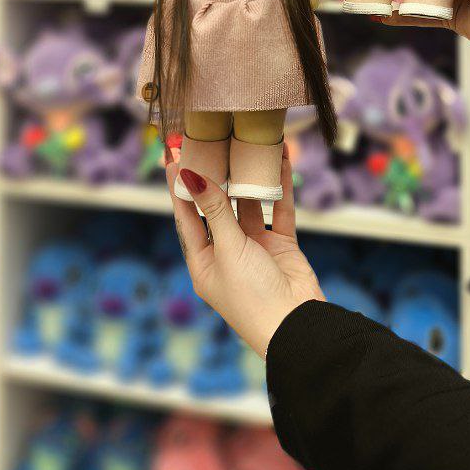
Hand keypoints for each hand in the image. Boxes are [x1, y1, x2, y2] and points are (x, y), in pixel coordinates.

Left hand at [167, 151, 322, 358]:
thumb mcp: (227, 249)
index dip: (180, 189)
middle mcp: (227, 253)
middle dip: (215, 177)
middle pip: (217, 207)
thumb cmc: (252, 297)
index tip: (173, 158)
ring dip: (248, 179)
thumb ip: (213, 210)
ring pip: (249, 205)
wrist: (296, 326)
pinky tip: (279, 163)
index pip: (186, 218)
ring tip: (244, 146)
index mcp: (204, 263)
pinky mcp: (281, 246)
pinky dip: (279, 187)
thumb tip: (190, 176)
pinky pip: (278, 210)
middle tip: (209, 143)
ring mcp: (255, 248)